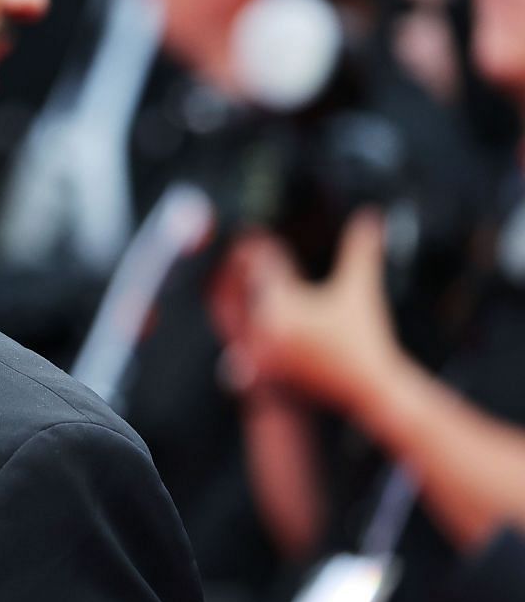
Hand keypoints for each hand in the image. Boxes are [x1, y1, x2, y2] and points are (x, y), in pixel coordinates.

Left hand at [216, 211, 404, 414]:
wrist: (367, 387)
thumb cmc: (365, 338)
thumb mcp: (361, 290)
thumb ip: (361, 250)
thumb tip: (370, 214)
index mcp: (282, 308)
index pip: (261, 266)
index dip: (258, 247)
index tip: (251, 232)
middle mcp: (262, 330)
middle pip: (235, 287)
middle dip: (237, 268)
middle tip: (237, 250)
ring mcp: (258, 351)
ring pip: (231, 313)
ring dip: (232, 293)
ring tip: (233, 276)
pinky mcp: (260, 367)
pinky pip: (236, 336)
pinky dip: (237, 319)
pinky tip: (244, 309)